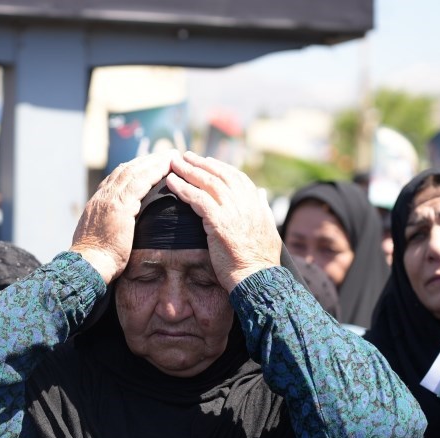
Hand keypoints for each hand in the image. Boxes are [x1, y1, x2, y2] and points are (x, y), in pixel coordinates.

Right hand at [71, 150, 179, 283]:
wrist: (88, 266)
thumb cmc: (97, 261)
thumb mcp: (101, 238)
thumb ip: (111, 227)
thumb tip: (121, 230)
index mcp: (98, 204)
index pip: (117, 178)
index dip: (135, 169)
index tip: (150, 165)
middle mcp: (102, 197)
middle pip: (126, 170)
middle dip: (147, 161)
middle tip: (165, 155)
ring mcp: (109, 200)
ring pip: (134, 172)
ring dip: (154, 162)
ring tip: (171, 157)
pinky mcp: (119, 207)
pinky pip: (139, 183)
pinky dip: (154, 173)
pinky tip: (167, 169)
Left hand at [167, 151, 280, 291]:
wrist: (258, 278)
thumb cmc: (260, 260)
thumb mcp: (268, 229)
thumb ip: (263, 209)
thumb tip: (262, 195)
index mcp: (256, 204)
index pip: (236, 177)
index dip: (219, 167)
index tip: (206, 161)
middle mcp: (246, 202)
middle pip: (219, 175)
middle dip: (200, 163)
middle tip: (185, 156)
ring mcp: (233, 211)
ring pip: (207, 182)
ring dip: (188, 170)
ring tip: (173, 163)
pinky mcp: (219, 222)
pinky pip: (197, 199)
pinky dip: (183, 188)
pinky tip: (171, 182)